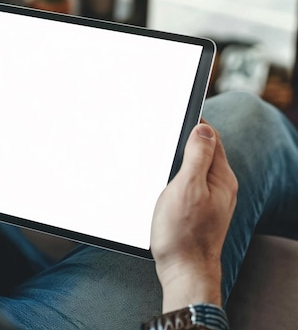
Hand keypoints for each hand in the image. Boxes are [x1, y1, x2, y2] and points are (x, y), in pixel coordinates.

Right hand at [150, 122, 237, 311]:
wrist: (184, 271)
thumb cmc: (182, 233)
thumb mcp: (187, 187)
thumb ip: (198, 156)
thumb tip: (203, 128)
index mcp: (221, 177)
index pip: (211, 137)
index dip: (194, 123)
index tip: (175, 114)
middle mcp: (220, 187)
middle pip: (205, 152)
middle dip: (186, 139)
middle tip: (164, 131)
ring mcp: (211, 201)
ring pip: (197, 169)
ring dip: (181, 159)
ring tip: (163, 153)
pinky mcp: (200, 212)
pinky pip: (191, 185)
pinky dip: (179, 177)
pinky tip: (166, 182)